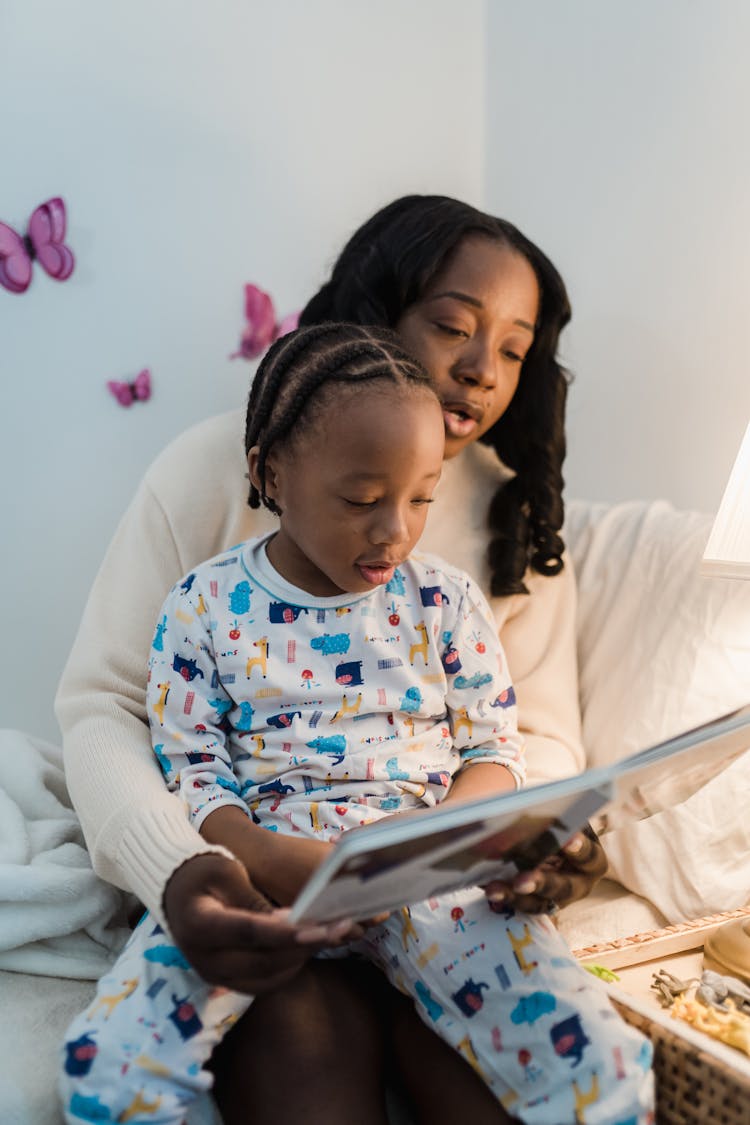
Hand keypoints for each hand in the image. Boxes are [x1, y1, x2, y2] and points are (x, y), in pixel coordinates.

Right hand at [162, 852, 353, 993]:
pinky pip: (264, 984)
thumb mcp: (226, 870)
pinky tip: (308, 945)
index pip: (249, 932)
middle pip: (262, 962)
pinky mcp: (226, 980)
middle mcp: (203, 958)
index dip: (286, 932)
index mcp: (199, 924)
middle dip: (305, 946)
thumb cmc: (203, 872)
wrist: (175, 892)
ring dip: (302, 958)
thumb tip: (292, 920)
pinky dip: (289, 967)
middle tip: (340, 927)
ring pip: (267, 979)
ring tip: (331, 934)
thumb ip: (255, 897)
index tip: (319, 925)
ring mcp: (213, 974)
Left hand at [483, 824, 606, 915]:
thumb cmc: (562, 827)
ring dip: (515, 897)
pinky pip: (522, 905)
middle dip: (541, 883)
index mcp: (592, 859)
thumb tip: (527, 812)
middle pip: (563, 887)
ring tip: (494, 890)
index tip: (567, 839)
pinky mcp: (539, 904)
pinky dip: (504, 896)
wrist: (556, 843)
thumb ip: (552, 822)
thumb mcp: (563, 823)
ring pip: (540, 903)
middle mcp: (579, 884)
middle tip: (521, 881)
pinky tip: (487, 887)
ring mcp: (559, 899)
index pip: (588, 856)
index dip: (579, 849)